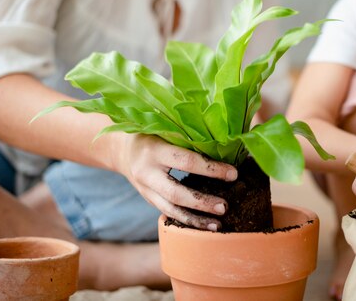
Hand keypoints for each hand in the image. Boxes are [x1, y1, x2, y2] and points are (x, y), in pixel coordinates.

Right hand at [114, 133, 236, 230]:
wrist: (122, 150)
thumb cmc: (152, 134)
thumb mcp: (165, 129)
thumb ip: (188, 137)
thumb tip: (226, 145)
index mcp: (154, 150)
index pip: (186, 161)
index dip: (211, 169)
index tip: (233, 174)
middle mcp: (146, 173)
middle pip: (175, 193)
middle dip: (201, 202)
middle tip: (224, 207)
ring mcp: (145, 190)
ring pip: (170, 210)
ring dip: (195, 220)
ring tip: (217, 225)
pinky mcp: (148, 200)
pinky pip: (168, 213)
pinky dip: (186, 220)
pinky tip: (203, 226)